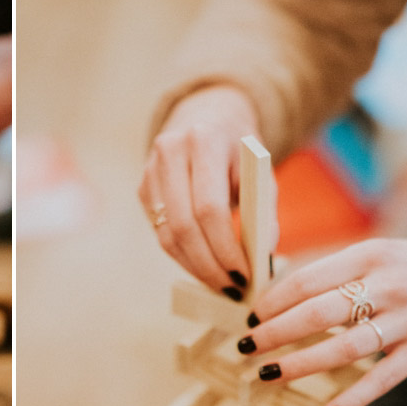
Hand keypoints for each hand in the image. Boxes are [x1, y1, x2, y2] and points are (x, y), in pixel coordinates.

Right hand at [139, 85, 259, 288]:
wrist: (206, 116)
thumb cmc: (240, 150)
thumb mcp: (262, 170)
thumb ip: (264, 210)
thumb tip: (263, 258)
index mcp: (203, 140)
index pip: (209, 207)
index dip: (226, 247)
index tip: (245, 275)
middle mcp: (170, 151)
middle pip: (183, 225)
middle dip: (209, 266)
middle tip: (232, 289)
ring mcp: (150, 169)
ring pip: (167, 234)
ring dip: (195, 267)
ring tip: (220, 284)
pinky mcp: (143, 186)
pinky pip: (160, 231)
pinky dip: (183, 256)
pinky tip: (204, 266)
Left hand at [244, 233, 406, 405]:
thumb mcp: (384, 251)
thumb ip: (342, 270)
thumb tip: (284, 291)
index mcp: (371, 253)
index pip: (309, 277)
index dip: (274, 299)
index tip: (251, 314)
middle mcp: (387, 284)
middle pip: (319, 312)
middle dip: (275, 331)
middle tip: (245, 345)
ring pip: (344, 347)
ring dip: (301, 364)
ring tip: (268, 374)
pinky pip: (382, 379)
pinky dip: (353, 398)